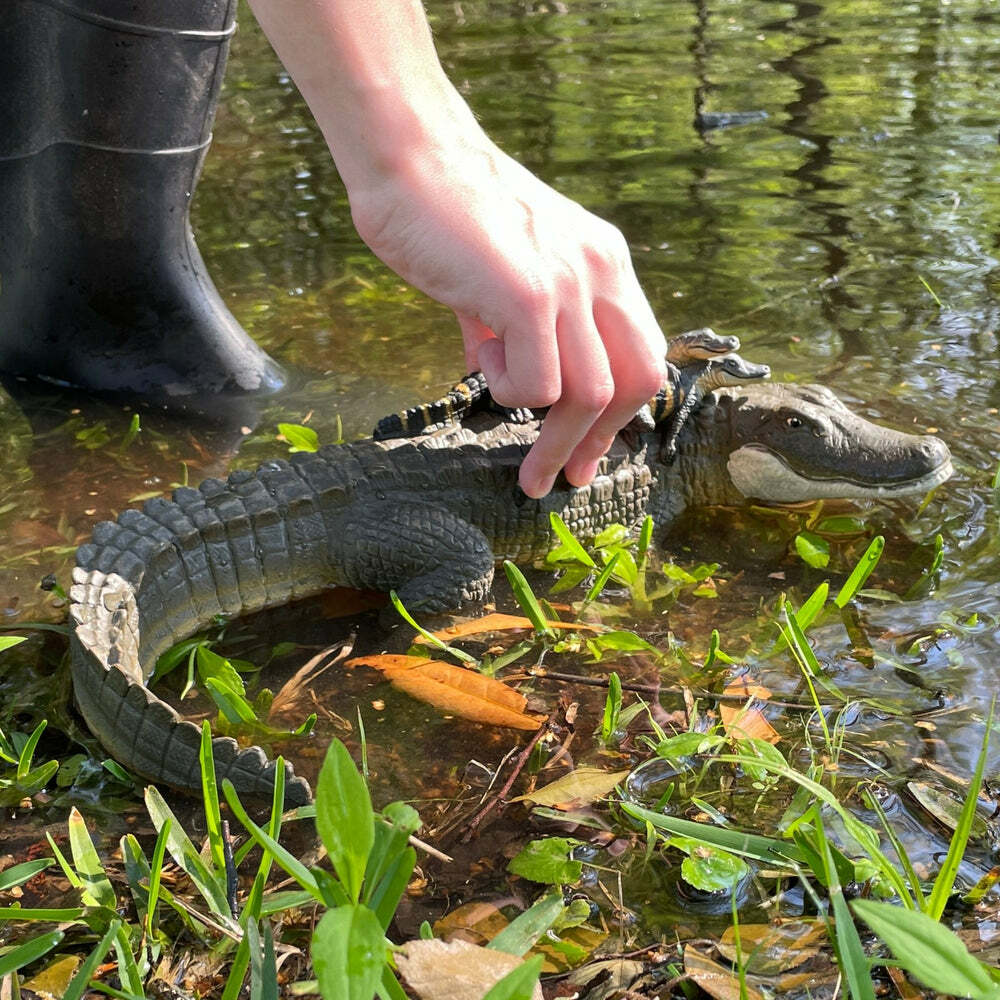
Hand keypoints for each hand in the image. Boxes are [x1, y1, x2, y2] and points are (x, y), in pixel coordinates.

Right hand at [348, 129, 666, 497]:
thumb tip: (505, 380)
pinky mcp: (529, 295)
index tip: (588, 452)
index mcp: (603, 263)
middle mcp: (601, 270)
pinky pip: (539, 385)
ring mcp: (570, 281)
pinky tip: (477, 362)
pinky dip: (510, 395)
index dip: (619, 414)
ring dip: (556, 444)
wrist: (407, 155)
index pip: (639, 354)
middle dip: (604, 441)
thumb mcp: (501, 272)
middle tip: (568, 477)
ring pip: (590, 395)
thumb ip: (512, 327)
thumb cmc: (445, 212)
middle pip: (637, 381)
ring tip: (526, 467)